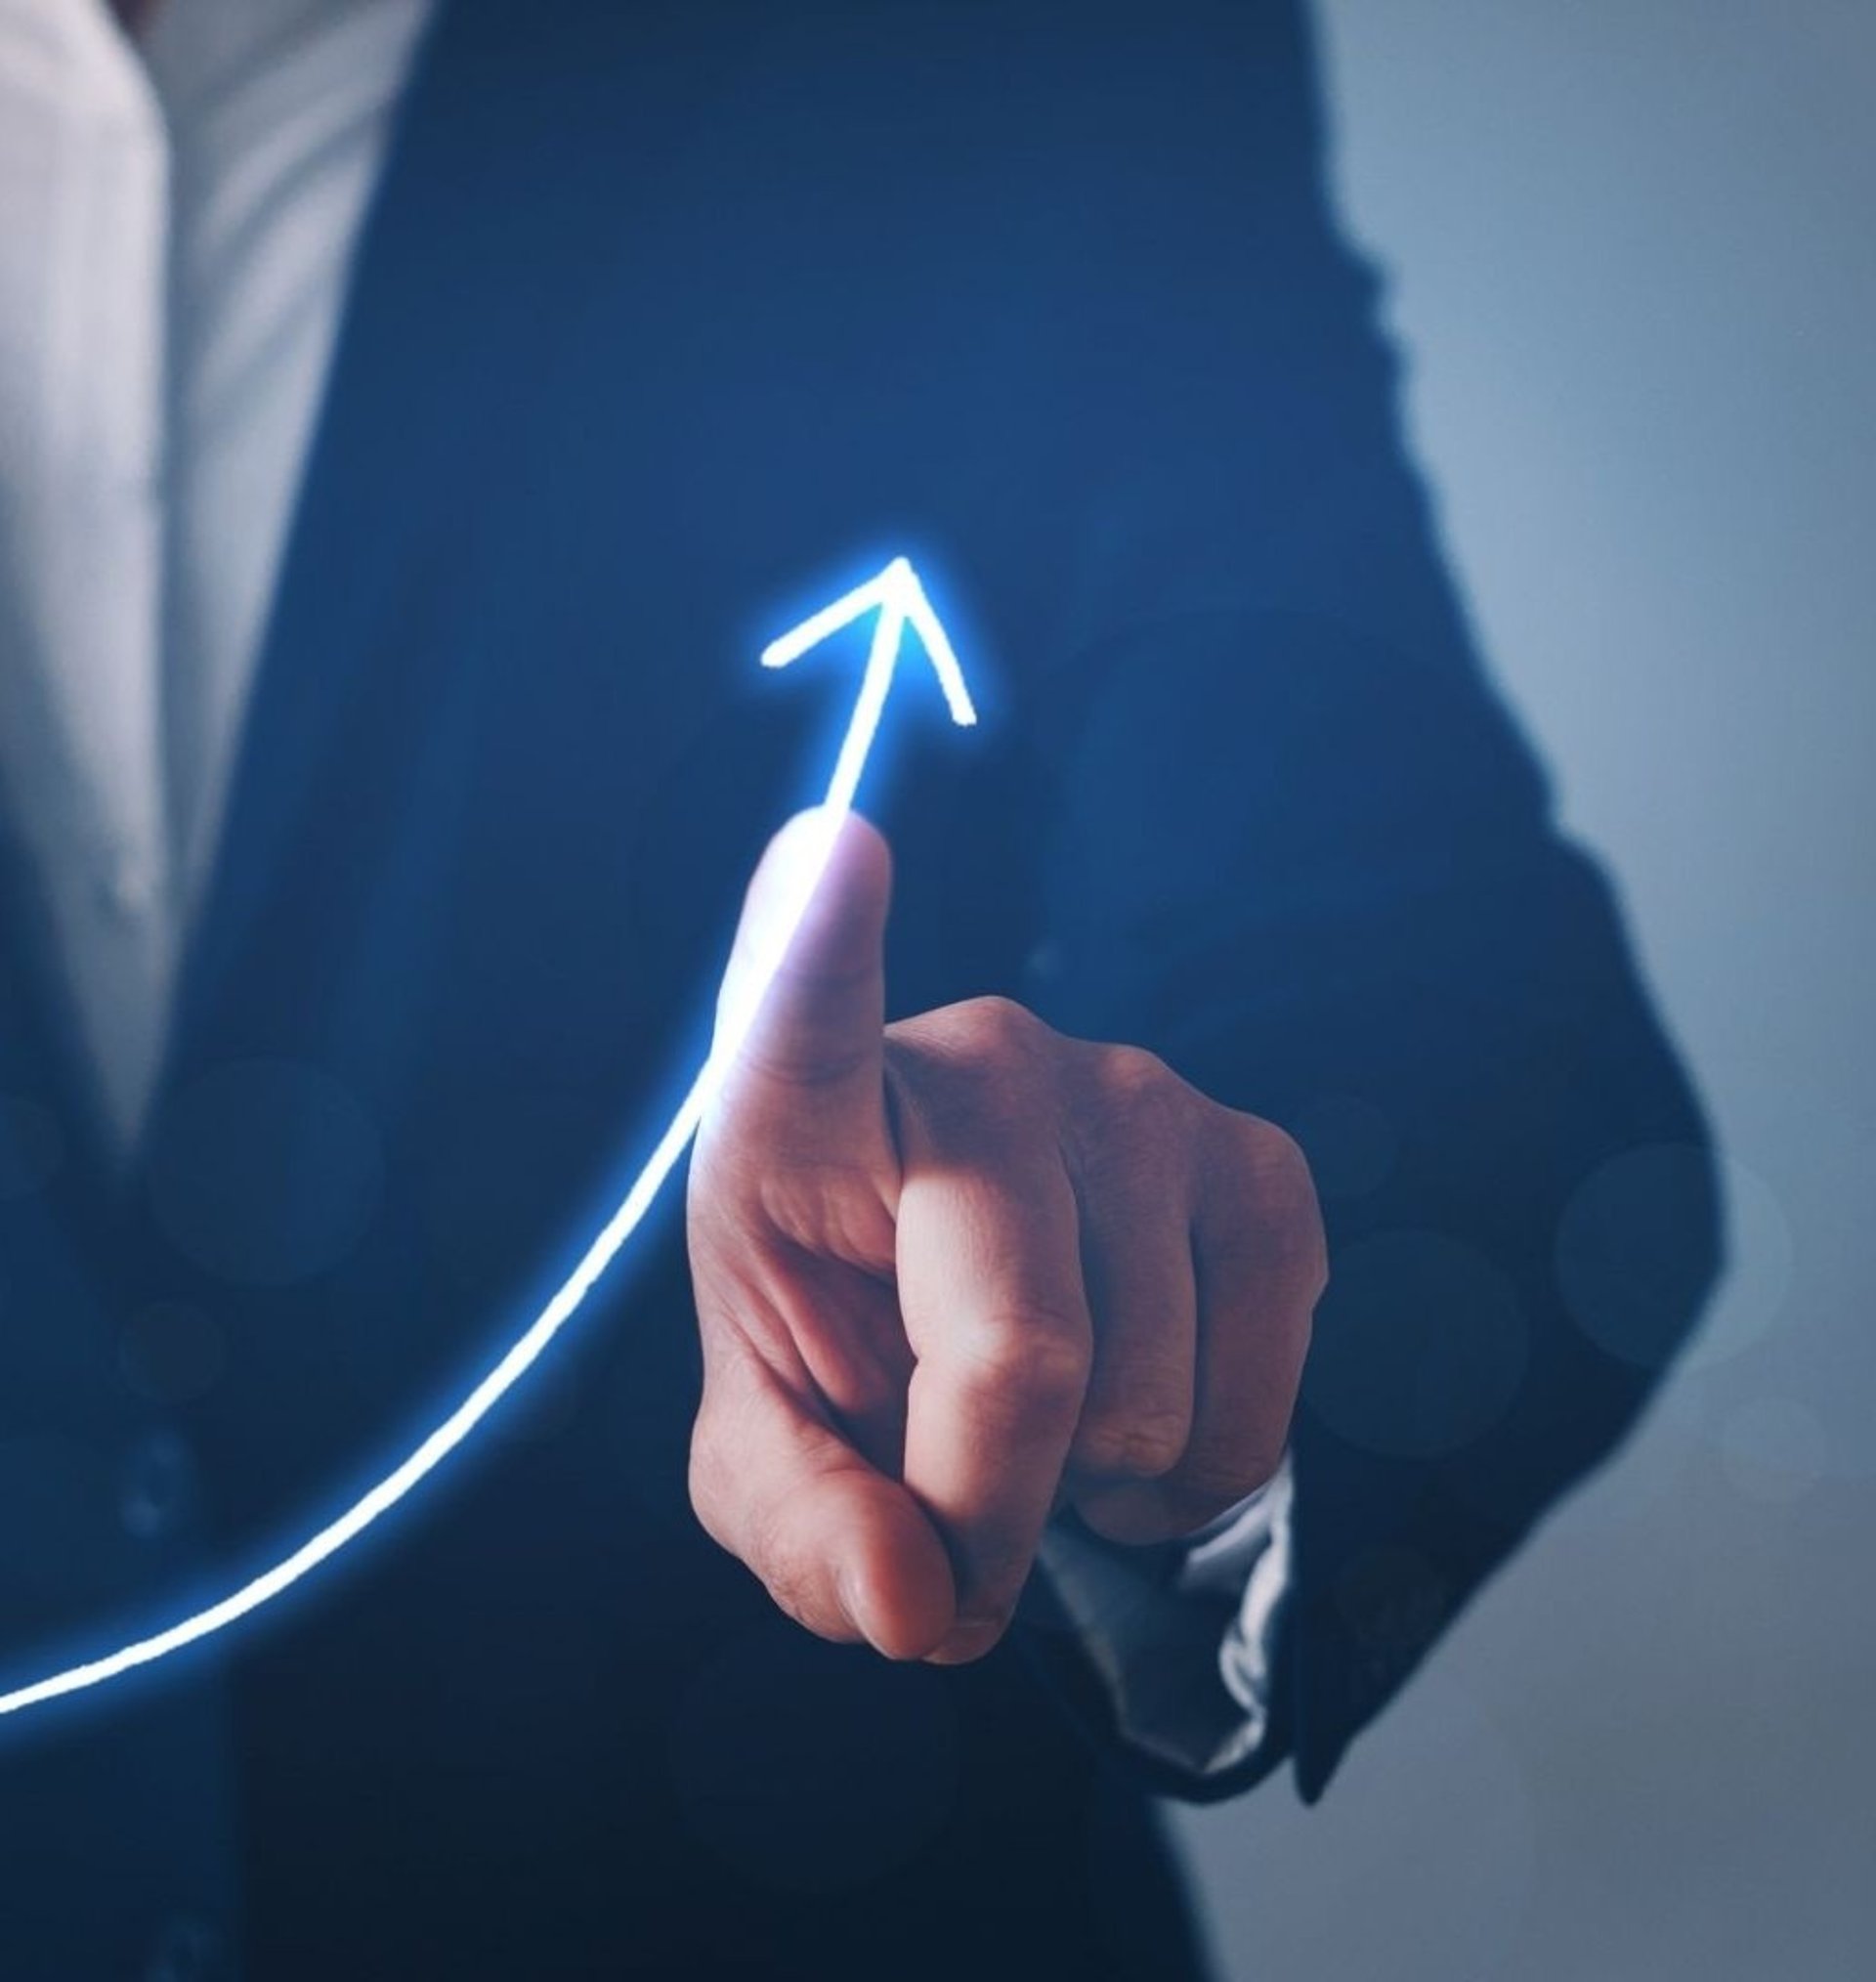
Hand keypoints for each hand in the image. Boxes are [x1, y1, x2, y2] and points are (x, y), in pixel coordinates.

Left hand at [686, 812, 1325, 1663]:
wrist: (963, 1320)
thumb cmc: (847, 1352)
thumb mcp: (771, 1453)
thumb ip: (805, 1530)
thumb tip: (917, 1602)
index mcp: (809, 1112)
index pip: (806, 1018)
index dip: (819, 943)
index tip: (832, 846)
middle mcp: (985, 1065)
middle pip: (1023, 1353)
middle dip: (988, 1510)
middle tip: (955, 1525)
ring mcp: (1140, 1096)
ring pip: (1152, 1396)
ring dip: (1094, 1485)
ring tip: (1044, 1420)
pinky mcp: (1257, 1158)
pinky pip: (1265, 1390)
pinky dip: (1204, 1469)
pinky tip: (1139, 1411)